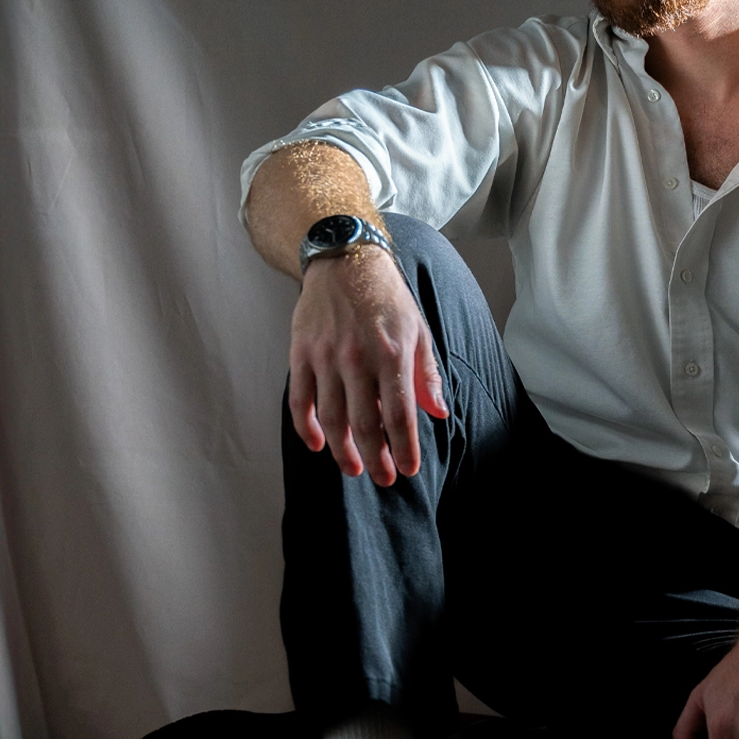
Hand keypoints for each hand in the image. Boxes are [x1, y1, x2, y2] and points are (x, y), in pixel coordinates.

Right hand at [287, 246, 447, 484]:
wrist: (344, 259)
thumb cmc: (387, 297)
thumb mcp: (417, 330)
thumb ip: (427, 374)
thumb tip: (438, 413)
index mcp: (392, 353)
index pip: (400, 414)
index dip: (404, 447)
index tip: (408, 470)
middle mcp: (358, 358)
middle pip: (365, 423)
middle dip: (375, 458)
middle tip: (382, 479)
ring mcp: (326, 357)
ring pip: (332, 418)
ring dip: (342, 450)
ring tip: (354, 468)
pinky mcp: (301, 353)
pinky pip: (300, 400)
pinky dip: (307, 427)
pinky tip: (318, 444)